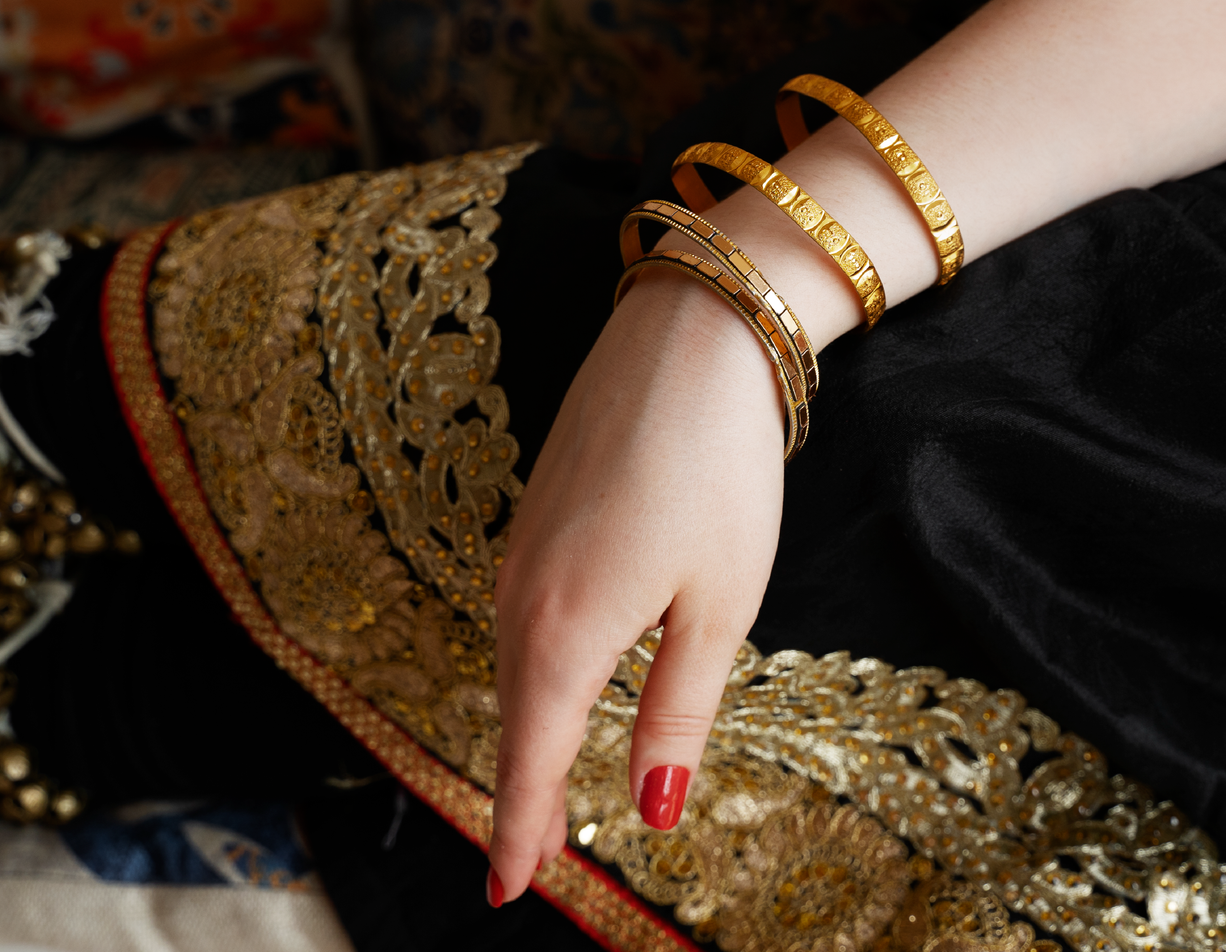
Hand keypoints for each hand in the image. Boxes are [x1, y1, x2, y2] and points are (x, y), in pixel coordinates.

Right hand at [485, 268, 784, 902]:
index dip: (520, 829)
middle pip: (517, 713)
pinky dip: (540, 664)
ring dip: (531, 726)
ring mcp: (522, 547)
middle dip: (524, 788)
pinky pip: (525, 613)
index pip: (531, 756)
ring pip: (519, 662)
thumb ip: (676, 712)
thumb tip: (652, 811)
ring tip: (545, 786)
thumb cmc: (719, 469)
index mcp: (566, 626)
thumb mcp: (718, 604)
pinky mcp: (536, 514)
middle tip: (531, 858)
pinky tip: (564, 676)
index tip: (507, 892)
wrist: (692, 334)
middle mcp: (523, 592)